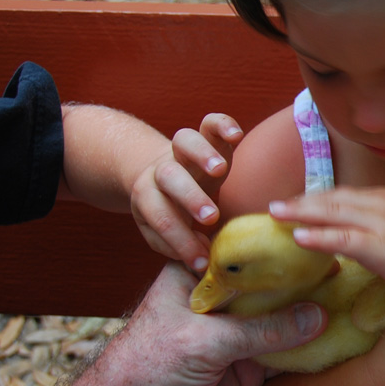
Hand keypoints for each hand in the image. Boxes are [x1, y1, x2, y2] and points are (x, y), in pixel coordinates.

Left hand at [79, 263, 324, 385]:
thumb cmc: (146, 369)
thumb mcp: (205, 342)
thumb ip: (262, 330)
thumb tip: (317, 316)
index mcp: (194, 278)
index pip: (242, 254)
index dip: (276, 248)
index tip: (317, 242)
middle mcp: (218, 303)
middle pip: (268, 288)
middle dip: (302, 285)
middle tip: (346, 274)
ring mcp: (234, 337)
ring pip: (280, 323)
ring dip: (309, 319)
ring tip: (351, 304)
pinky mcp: (245, 370)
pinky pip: (283, 357)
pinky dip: (307, 352)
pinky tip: (338, 341)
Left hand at [130, 114, 242, 269]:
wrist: (157, 176)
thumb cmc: (168, 212)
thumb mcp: (161, 232)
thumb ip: (175, 245)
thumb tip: (202, 252)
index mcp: (148, 196)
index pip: (160, 217)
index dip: (181, 241)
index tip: (201, 262)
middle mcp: (163, 170)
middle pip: (169, 177)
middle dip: (190, 197)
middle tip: (211, 217)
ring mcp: (182, 151)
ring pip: (183, 140)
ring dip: (201, 154)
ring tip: (221, 170)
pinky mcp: (204, 136)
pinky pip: (209, 123)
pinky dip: (222, 124)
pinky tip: (236, 135)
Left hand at [269, 187, 384, 296]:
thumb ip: (380, 229)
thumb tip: (357, 239)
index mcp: (384, 199)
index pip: (342, 194)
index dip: (314, 198)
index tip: (292, 202)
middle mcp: (379, 204)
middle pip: (331, 198)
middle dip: (300, 201)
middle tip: (272, 206)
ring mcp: (380, 224)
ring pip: (332, 213)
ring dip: (301, 212)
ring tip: (275, 215)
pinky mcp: (382, 246)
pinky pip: (343, 239)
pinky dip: (319, 236)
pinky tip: (299, 237)